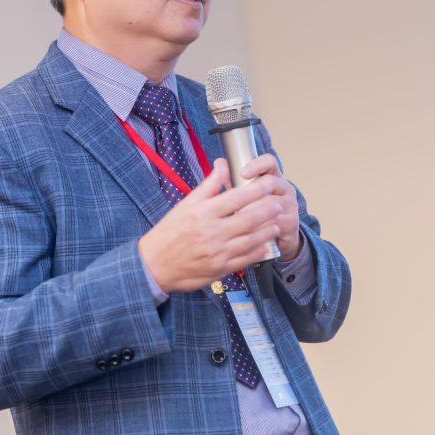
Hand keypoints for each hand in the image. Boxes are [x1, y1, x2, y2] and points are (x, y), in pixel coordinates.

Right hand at [138, 159, 283, 292]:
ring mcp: (217, 252)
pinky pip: (246, 259)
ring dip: (267, 229)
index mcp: (202, 213)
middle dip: (268, 208)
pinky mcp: (220, 269)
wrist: (154, 265)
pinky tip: (266, 242)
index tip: (269, 182)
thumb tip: (223, 165)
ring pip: (251, 239)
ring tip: (277, 220)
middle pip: (248, 218)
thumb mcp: (185, 205)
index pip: (236, 198)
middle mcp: (211, 232)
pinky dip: (259, 250)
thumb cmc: (169, 232)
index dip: (257, 189)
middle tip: (279, 200)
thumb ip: (208, 186)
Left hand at [240, 154, 301, 260]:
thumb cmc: (255, 210)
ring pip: (271, 203)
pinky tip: (247, 229)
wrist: (273, 235)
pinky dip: (260, 225)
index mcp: (273, 175)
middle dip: (251, 192)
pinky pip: (276, 221)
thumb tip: (219, 163)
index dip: (257, 165)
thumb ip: (232, 178)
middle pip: (270, 182)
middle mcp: (284, 187)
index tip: (242, 172)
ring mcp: (290, 204)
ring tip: (236, 216)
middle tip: (235, 201)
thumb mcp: (244, 193)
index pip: (269, 162)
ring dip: (253, 210)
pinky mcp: (292, 221)